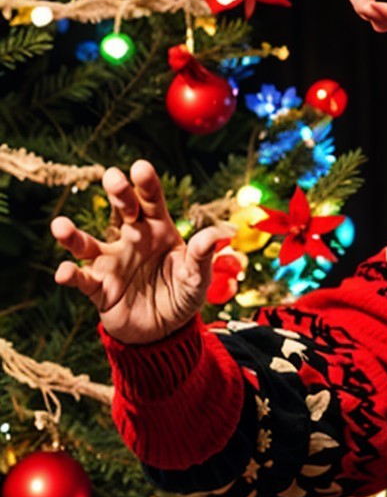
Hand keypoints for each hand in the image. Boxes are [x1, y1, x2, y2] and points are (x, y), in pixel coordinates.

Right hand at [51, 161, 232, 344]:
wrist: (165, 329)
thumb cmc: (182, 294)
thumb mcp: (197, 278)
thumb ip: (202, 257)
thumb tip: (216, 235)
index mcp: (157, 231)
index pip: (152, 202)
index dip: (146, 185)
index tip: (140, 167)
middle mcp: (131, 240)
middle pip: (121, 212)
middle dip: (118, 194)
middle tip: (113, 178)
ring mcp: (111, 262)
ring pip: (87, 244)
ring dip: (72, 236)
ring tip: (60, 226)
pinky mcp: (99, 287)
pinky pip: (82, 279)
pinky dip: (71, 275)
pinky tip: (65, 272)